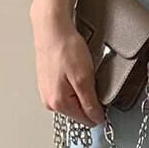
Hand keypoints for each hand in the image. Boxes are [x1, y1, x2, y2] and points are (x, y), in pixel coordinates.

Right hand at [30, 6, 104, 127]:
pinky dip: (74, 83)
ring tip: (79, 71)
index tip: (102, 97)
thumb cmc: (65, 47)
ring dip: (81, 90)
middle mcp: (49, 101)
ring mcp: (47, 92)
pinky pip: (67, 91)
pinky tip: (73, 70)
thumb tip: (96, 119)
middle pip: (79, 112)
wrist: (51, 27)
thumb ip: (90, 103)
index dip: (99, 109)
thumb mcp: (84, 79)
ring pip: (74, 101)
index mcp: (58, 103)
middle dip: (89, 98)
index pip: (87, 120)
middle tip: (89, 79)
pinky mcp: (47, 83)